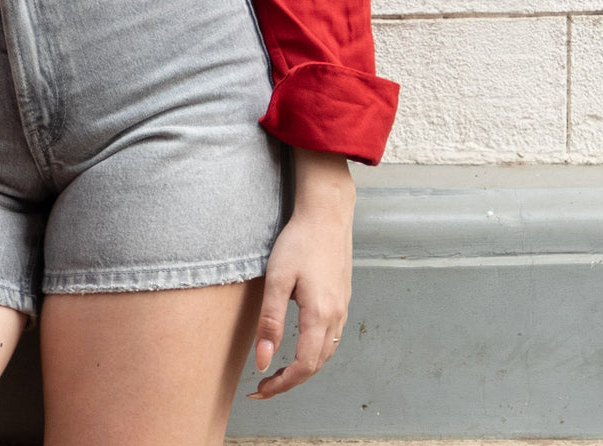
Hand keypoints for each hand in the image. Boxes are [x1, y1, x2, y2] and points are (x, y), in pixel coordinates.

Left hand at [246, 153, 353, 399]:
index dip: (281, 385)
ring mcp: (343, 307)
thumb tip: (262, 361)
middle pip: (317, 365)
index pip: (303, 367)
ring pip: (327, 352)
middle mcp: (336, 316)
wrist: (327, 213)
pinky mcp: (343, 297)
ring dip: (304, 367)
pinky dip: (315, 350)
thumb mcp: (277, 279)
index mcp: (320, 315)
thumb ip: (270, 322)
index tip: (259, 390)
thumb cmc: (299, 241)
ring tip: (279, 370)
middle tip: (264, 385)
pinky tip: (299, 343)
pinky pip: (332, 336)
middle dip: (290, 381)